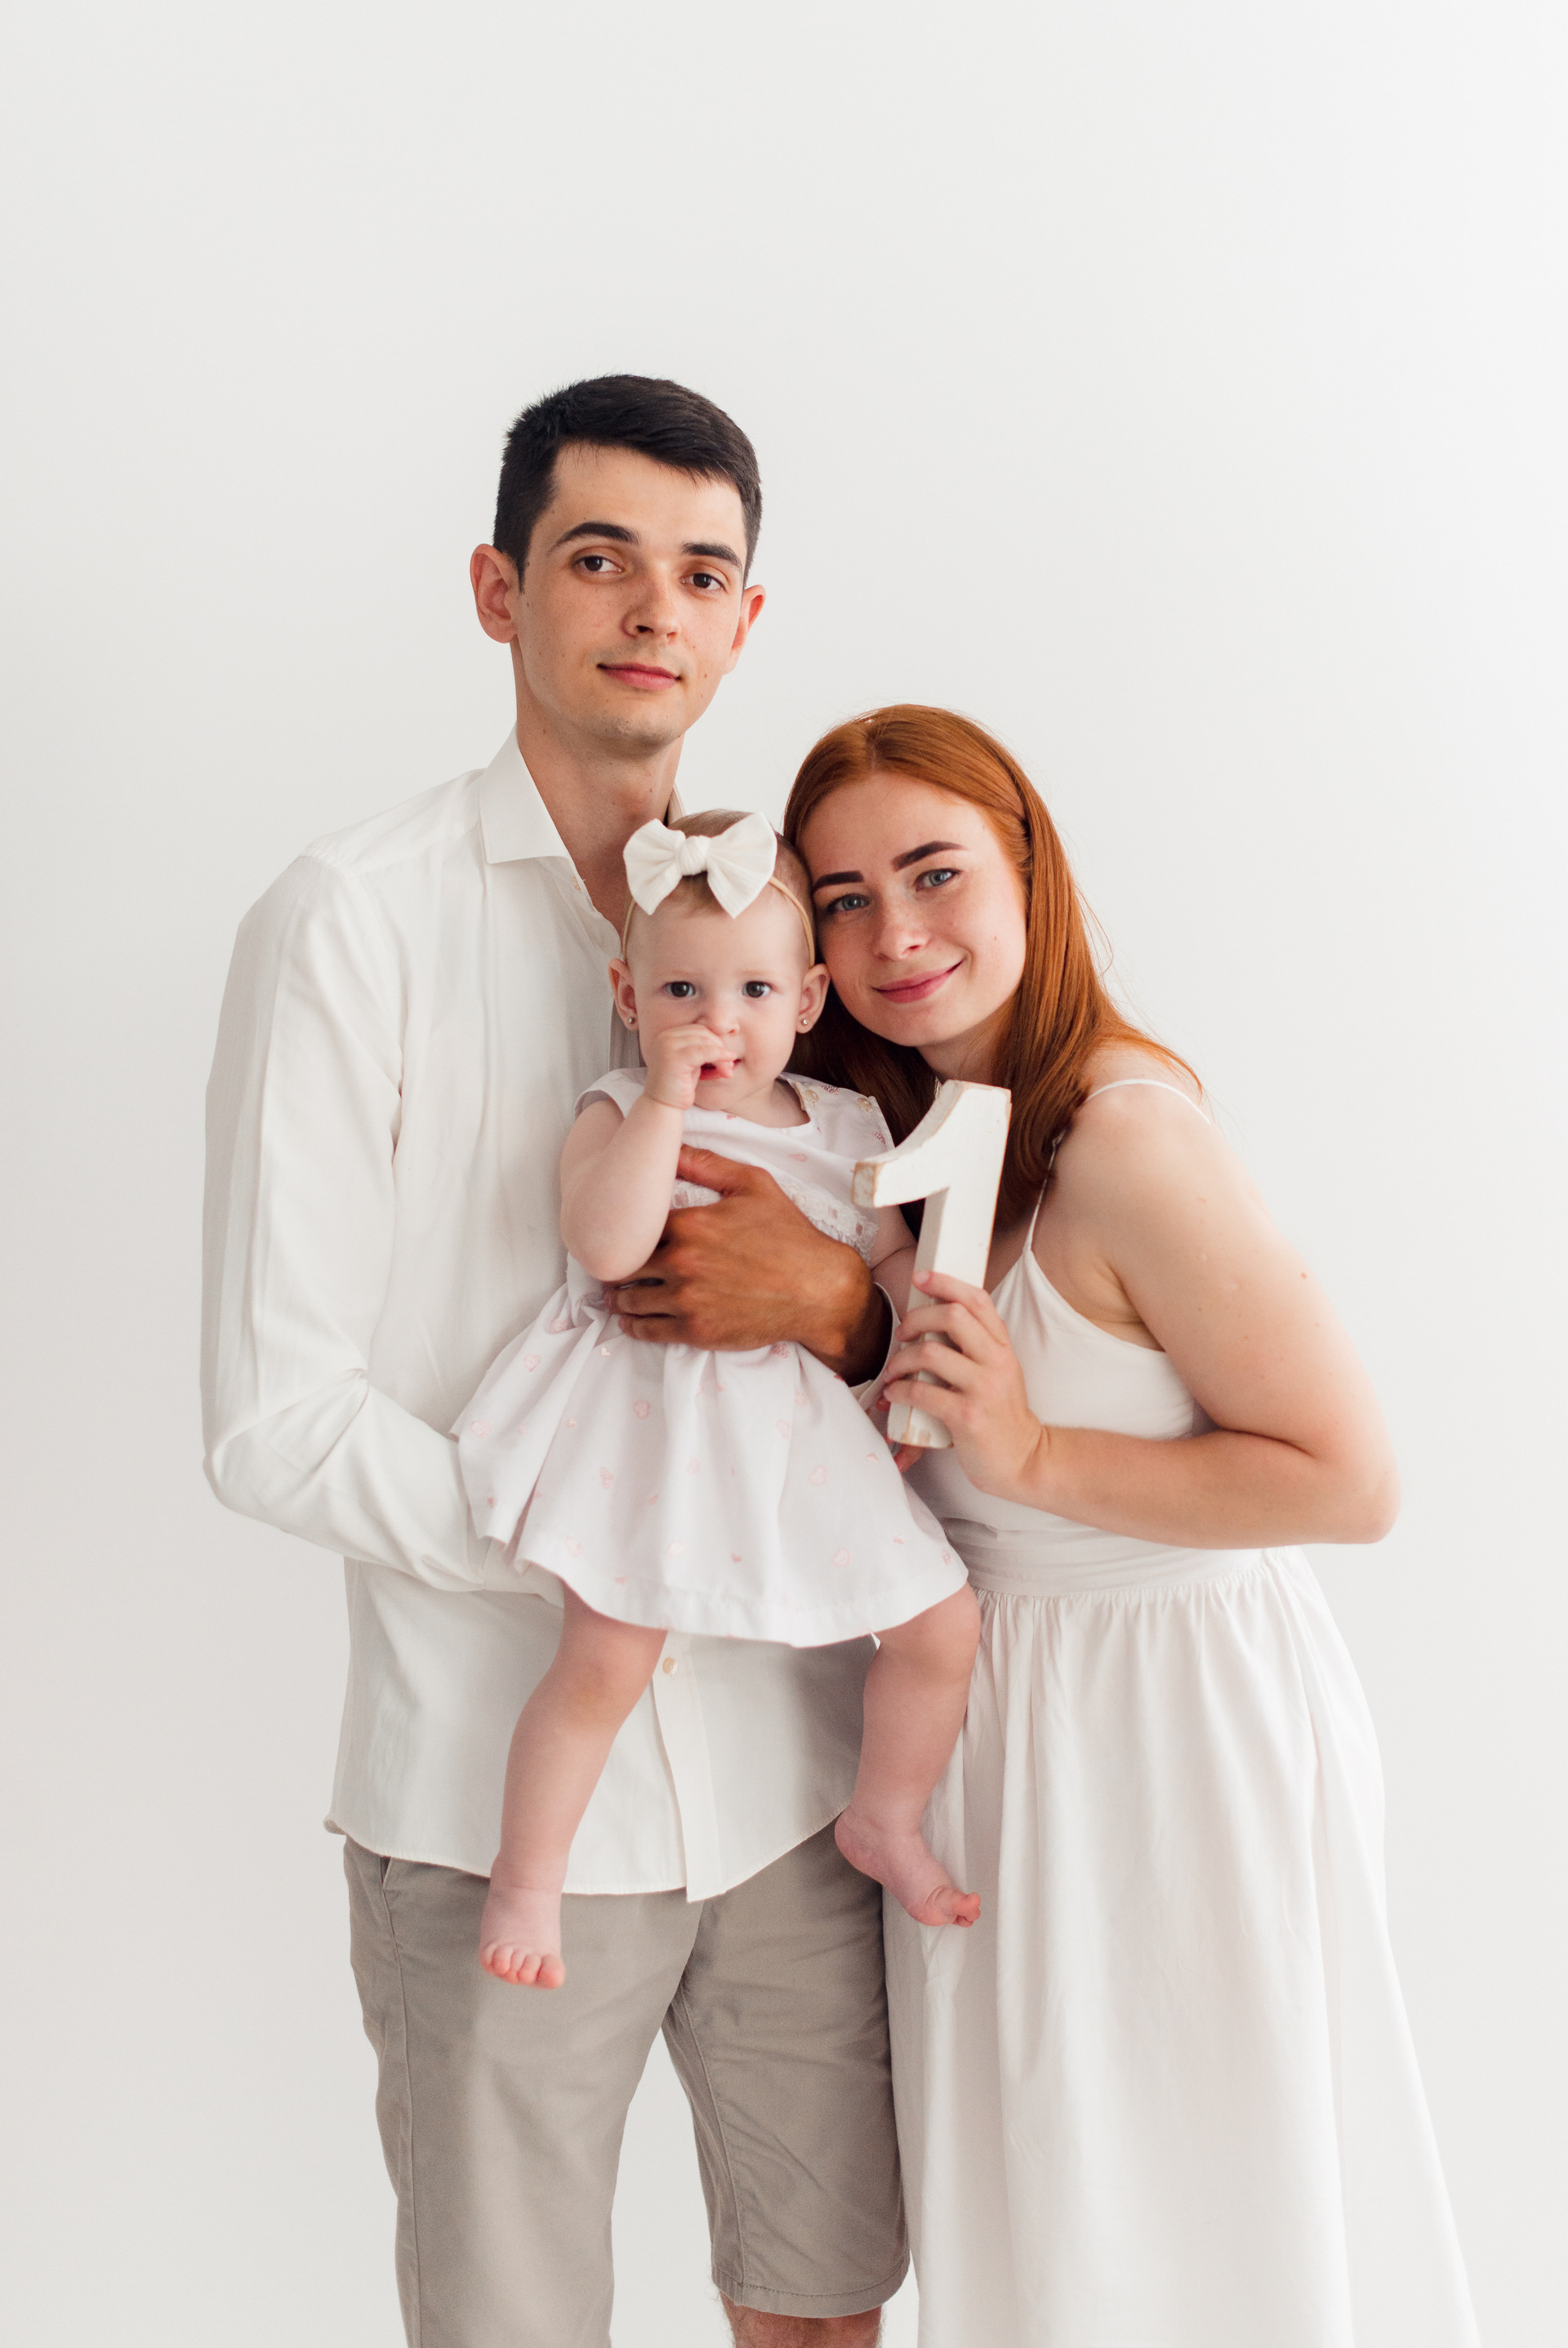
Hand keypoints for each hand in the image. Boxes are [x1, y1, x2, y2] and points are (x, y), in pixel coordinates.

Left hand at [608, 1146, 887, 1375]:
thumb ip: (706, 1163)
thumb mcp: (753, 1185)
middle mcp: (682, 1262)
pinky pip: (648, 1330)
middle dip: (619, 1264)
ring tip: (617, 1295)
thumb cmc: (789, 1234)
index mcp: (690, 1224)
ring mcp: (687, 1299)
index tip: (620, 1232)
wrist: (819, 1289)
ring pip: (631, 1300)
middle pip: (627, 1264)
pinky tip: (630, 1321)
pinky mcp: (695, 1331)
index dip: (627, 1228)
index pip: (637, 1225)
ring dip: (620, 1297)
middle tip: (612, 1265)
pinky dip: (633, 1326)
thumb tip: (669, 1146)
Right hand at [640, 1023, 735, 1110]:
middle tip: (730, 1065)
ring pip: (705, 1041)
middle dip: (720, 1047)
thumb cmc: (680, 1086)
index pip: (698, 1030)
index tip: (727, 1057)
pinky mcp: (673, 1058)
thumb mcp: (692, 1063)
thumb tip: (728, 1043)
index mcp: (667, 1035)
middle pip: (702, 1033)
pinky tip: (727, 1068)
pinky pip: (704, 1052)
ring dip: (721, 1055)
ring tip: (728, 1070)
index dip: (716, 1042)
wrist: (663, 1106)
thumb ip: (703, 1049)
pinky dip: (719, 1057)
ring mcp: (667, 1046)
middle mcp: (664, 1037)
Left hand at [882, 1270, 1046, 1500]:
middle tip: (901, 1333)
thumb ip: (976, 1348)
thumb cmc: (1002, 1416)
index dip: (946, 1282)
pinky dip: (899, 1391)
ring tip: (892, 1372)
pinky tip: (893, 1395)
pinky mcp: (968, 1416)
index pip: (977, 1299)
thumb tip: (934, 1322)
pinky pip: (923, 1393)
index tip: (921, 1278)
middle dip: (917, 1319)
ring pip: (931, 1354)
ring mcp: (984, 1389)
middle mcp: (997, 1362)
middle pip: (952, 1316)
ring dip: (900, 1360)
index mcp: (1003, 1347)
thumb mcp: (999, 1373)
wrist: (1025, 1460)